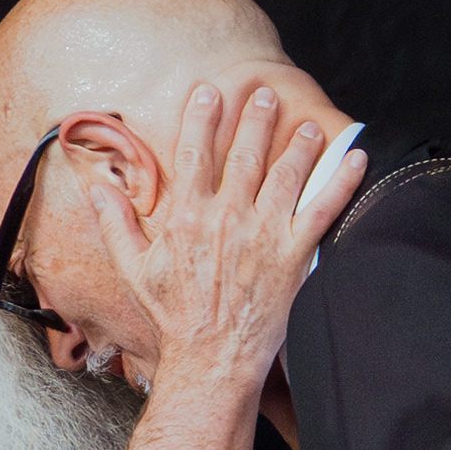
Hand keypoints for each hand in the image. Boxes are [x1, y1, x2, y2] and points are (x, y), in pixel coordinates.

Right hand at [100, 83, 357, 401]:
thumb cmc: (174, 317)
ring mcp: (264, 236)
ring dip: (299, 144)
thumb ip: (116, 223)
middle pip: (245, 154)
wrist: (212, 358)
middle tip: (265, 93)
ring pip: (286, 175)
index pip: (195, 152)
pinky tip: (356, 158)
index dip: (203, 117)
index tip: (210, 91)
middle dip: (255, 118)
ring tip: (308, 124)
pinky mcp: (294, 257)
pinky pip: (323, 210)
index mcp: (188, 216)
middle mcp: (228, 218)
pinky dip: (342, 181)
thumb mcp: (134, 269)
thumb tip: (94, 187)